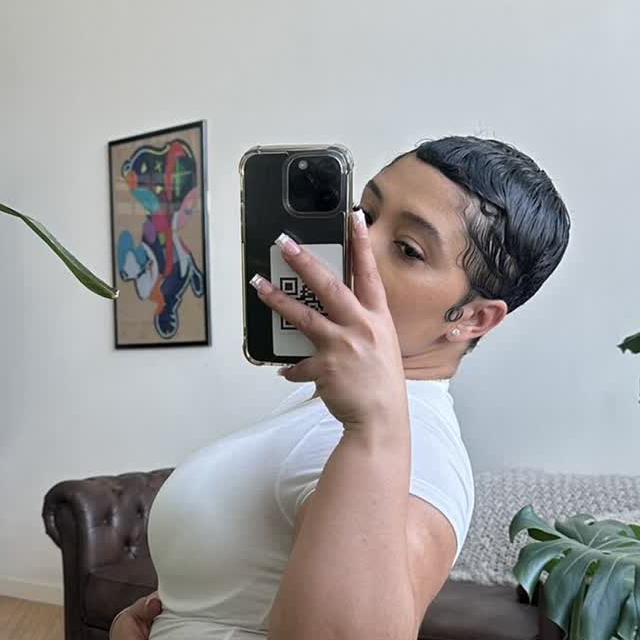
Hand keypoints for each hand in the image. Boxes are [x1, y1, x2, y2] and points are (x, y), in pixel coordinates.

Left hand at [251, 209, 405, 428]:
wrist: (381, 420)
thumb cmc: (381, 384)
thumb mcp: (381, 345)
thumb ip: (360, 326)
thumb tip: (336, 317)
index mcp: (377, 318)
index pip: (368, 273)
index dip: (361, 244)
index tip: (354, 219)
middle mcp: (361, 327)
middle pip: (329, 286)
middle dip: (305, 262)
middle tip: (285, 244)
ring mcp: (342, 346)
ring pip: (304, 315)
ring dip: (278, 300)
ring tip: (259, 286)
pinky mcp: (325, 367)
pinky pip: (298, 364)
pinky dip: (291, 368)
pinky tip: (286, 370)